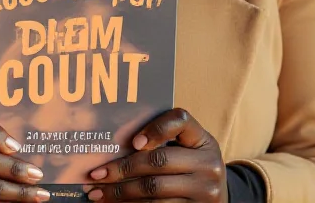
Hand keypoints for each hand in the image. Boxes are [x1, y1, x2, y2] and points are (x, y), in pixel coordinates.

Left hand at [86, 108, 226, 202]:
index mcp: (203, 140)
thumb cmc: (192, 165)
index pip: (180, 120)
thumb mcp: (188, 147)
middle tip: (96, 174)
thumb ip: (165, 140)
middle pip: (158, 161)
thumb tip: (118, 144)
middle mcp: (208, 165)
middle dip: (122, 169)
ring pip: (153, 190)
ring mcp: (204, 192)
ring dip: (121, 193)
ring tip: (98, 194)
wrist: (218, 198)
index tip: (133, 142)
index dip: (156, 128)